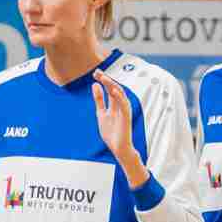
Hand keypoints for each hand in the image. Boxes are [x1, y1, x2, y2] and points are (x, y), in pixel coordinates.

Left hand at [92, 70, 146, 186]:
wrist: (118, 148)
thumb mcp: (101, 114)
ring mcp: (124, 110)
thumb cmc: (112, 133)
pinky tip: (112, 90)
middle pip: (114, 88)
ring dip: (111, 85)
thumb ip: (99, 100)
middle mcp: (120, 105)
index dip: (103, 80)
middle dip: (106, 79)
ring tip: (103, 77)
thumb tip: (95, 86)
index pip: (109, 88)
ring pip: (120, 94)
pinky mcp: (126, 116)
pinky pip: (124, 104)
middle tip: (97, 72)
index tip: (95, 73)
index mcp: (114, 104)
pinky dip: (119, 96)